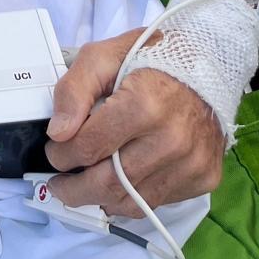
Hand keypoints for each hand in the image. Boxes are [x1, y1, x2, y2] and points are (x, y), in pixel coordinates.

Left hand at [46, 31, 224, 215]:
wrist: (205, 66)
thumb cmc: (149, 60)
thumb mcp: (101, 57)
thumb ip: (73, 90)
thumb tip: (58, 133)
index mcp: (144, 105)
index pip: (89, 147)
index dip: (61, 154)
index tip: (53, 152)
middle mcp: (171, 140)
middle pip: (109, 183)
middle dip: (74, 190)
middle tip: (58, 185)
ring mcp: (191, 163)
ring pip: (132, 202)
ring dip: (100, 199)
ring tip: (83, 187)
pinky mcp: (203, 176)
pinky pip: (157, 202)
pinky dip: (132, 198)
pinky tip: (119, 182)